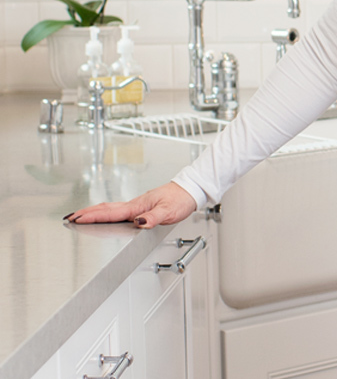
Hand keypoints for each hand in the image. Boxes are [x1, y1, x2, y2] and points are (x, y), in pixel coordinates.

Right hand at [65, 182, 197, 228]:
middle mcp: (135, 205)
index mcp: (138, 206)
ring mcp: (137, 205)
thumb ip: (153, 217)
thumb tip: (139, 222)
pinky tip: (105, 216)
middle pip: (106, 209)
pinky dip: (106, 213)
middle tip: (69, 217)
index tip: (77, 218)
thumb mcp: (169, 211)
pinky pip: (118, 210)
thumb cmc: (181, 199)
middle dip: (86, 213)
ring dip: (94, 212)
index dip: (93, 216)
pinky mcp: (141, 207)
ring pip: (110, 209)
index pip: (111, 213)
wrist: (190, 190)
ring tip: (80, 216)